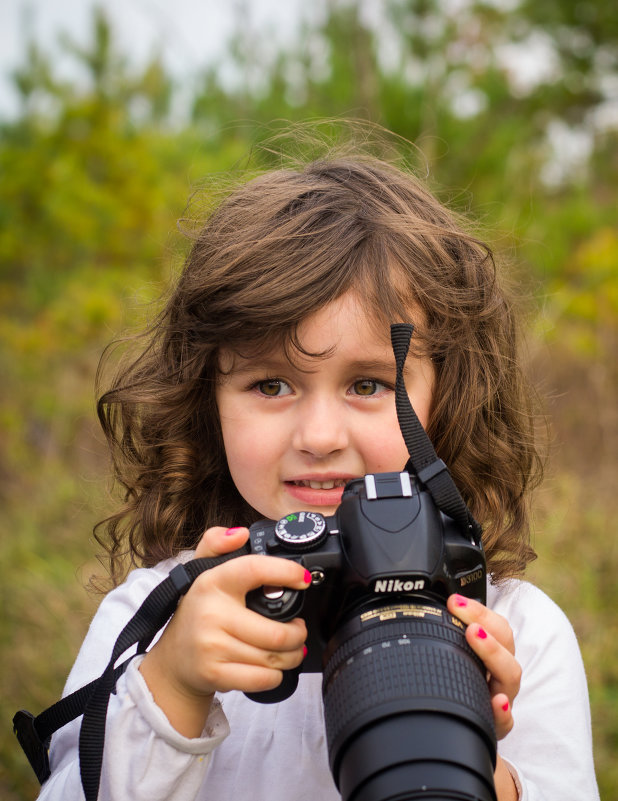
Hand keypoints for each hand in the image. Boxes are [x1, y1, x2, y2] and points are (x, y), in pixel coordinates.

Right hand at [139, 526, 309, 736]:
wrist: (174, 662)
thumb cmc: (198, 613)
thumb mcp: (201, 571)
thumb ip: (216, 543)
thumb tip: (239, 533)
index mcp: (212, 582)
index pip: (253, 569)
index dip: (285, 571)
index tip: (304, 578)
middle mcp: (211, 613)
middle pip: (276, 632)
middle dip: (298, 633)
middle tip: (298, 629)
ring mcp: (212, 646)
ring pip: (273, 657)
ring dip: (291, 655)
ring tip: (289, 648)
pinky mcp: (215, 674)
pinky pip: (263, 678)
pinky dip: (275, 675)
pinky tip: (271, 666)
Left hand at [447, 594, 520, 799]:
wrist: (463, 728)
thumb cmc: (457, 687)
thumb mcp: (452, 658)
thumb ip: (443, 637)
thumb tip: (418, 610)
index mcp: (491, 651)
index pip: (495, 624)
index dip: (478, 610)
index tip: (454, 601)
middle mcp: (499, 671)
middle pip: (506, 640)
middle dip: (485, 620)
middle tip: (461, 611)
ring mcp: (501, 696)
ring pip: (510, 673)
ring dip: (493, 652)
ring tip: (475, 636)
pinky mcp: (497, 725)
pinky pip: (505, 720)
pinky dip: (502, 710)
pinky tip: (495, 702)